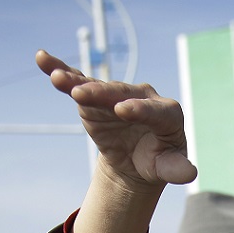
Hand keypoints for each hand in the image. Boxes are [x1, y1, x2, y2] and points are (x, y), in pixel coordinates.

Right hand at [36, 50, 196, 232]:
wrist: (136, 160)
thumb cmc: (156, 162)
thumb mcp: (167, 168)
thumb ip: (176, 168)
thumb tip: (190, 173)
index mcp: (167, 114)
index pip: (155, 110)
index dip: (140, 109)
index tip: (123, 110)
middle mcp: (142, 97)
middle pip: (122, 94)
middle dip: (103, 93)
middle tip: (84, 93)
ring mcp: (117, 95)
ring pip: (97, 87)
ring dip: (76, 81)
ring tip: (58, 78)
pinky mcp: (96, 97)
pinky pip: (78, 82)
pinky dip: (62, 71)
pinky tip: (43, 59)